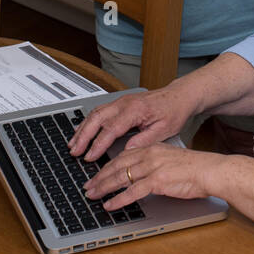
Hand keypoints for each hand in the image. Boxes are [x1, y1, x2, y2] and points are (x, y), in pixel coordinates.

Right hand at [68, 86, 197, 161]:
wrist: (180, 96)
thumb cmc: (174, 111)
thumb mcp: (164, 130)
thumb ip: (144, 140)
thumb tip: (126, 152)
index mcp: (135, 110)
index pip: (111, 129)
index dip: (98, 144)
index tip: (89, 157)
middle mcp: (125, 103)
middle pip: (97, 119)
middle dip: (83, 136)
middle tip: (74, 151)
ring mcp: (121, 101)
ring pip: (95, 114)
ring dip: (82, 129)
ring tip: (73, 144)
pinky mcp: (120, 103)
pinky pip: (100, 111)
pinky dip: (88, 122)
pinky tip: (83, 132)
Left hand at [84, 143, 221, 209]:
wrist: (210, 170)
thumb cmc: (196, 168)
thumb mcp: (171, 160)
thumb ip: (155, 163)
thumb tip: (143, 175)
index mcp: (153, 148)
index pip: (123, 156)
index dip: (108, 166)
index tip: (98, 174)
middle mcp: (150, 155)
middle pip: (117, 165)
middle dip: (100, 177)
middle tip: (88, 186)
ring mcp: (153, 167)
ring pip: (121, 177)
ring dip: (104, 187)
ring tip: (93, 195)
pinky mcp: (157, 181)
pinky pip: (132, 191)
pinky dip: (118, 199)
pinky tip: (110, 204)